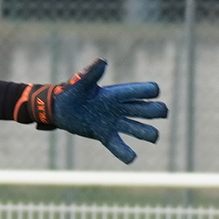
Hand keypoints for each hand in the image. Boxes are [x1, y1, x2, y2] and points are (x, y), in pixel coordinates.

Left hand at [23, 59, 167, 164]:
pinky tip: (131, 158)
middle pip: (151, 110)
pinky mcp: (105, 136)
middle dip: (158, 111)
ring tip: (152, 136)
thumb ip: (92, 74)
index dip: (152, 91)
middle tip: (158, 113)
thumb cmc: (72, 93)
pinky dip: (127, 154)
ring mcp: (115, 123)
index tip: (151, 93)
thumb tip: (102, 61)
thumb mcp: (81, 83)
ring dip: (149, 134)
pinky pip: (120, 147)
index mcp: (118, 94)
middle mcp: (121, 108)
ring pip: (142, 130)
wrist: (60, 110)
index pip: (146, 90)